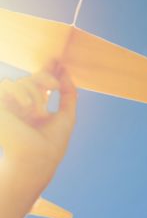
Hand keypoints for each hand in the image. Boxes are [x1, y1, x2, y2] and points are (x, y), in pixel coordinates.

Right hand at [0, 63, 77, 184]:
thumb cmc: (52, 143)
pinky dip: (20, 92)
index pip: (40, 85)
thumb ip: (68, 94)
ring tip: (37, 110)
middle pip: (32, 79)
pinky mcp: (0, 106)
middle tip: (55, 84)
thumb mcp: (67, 116)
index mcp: (36, 109)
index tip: (58, 60)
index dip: (48, 71)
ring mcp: (9, 106)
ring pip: (21, 82)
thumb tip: (66, 72)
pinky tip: (27, 106)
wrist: (36, 158)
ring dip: (33, 92)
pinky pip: (6, 86)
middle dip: (45, 77)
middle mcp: (21, 107)